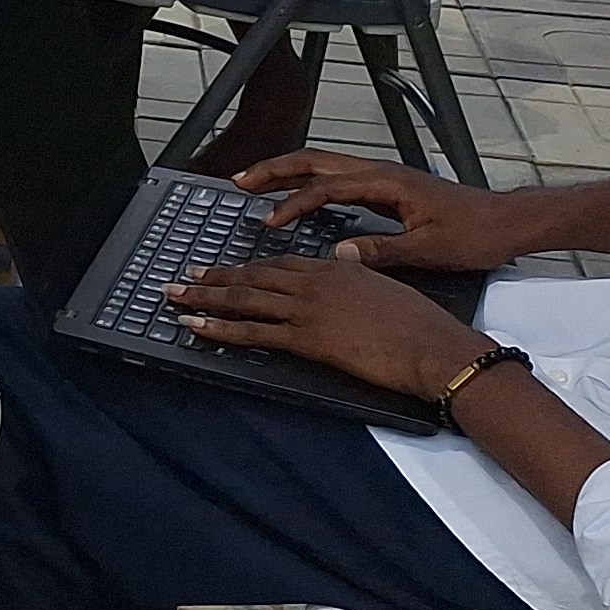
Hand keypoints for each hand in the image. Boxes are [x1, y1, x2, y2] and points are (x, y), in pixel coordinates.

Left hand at [168, 252, 499, 399]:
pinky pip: (253, 332)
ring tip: (175, 296)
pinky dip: (220, 329)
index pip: (279, 264)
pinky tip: (197, 328)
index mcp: (335, 268)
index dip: (247, 266)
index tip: (224, 268)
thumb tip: (343, 286)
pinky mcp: (308, 338)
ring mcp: (308, 309)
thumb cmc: (421, 325)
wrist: (434, 346)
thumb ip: (355, 283)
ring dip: (204, 298)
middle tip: (183, 276)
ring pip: (245, 299)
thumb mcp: (384, 291)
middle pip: (253, 276)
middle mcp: (315, 282)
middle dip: (214, 277)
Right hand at [242, 150, 559, 272]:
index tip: (270, 223)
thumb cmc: (475, 234)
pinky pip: (337, 178)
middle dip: (274, 169)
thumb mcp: (430, 249)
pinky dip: (310, 183)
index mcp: (386, 183)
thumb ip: (383, 250)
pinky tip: (298, 199)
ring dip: (288, 173)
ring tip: (256, 184)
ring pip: (324, 166)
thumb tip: (338, 254)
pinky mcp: (388, 188)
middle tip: (239, 182)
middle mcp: (380, 172)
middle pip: (315, 161)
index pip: (326, 188)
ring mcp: (384, 177)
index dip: (293, 204)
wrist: (508, 223)